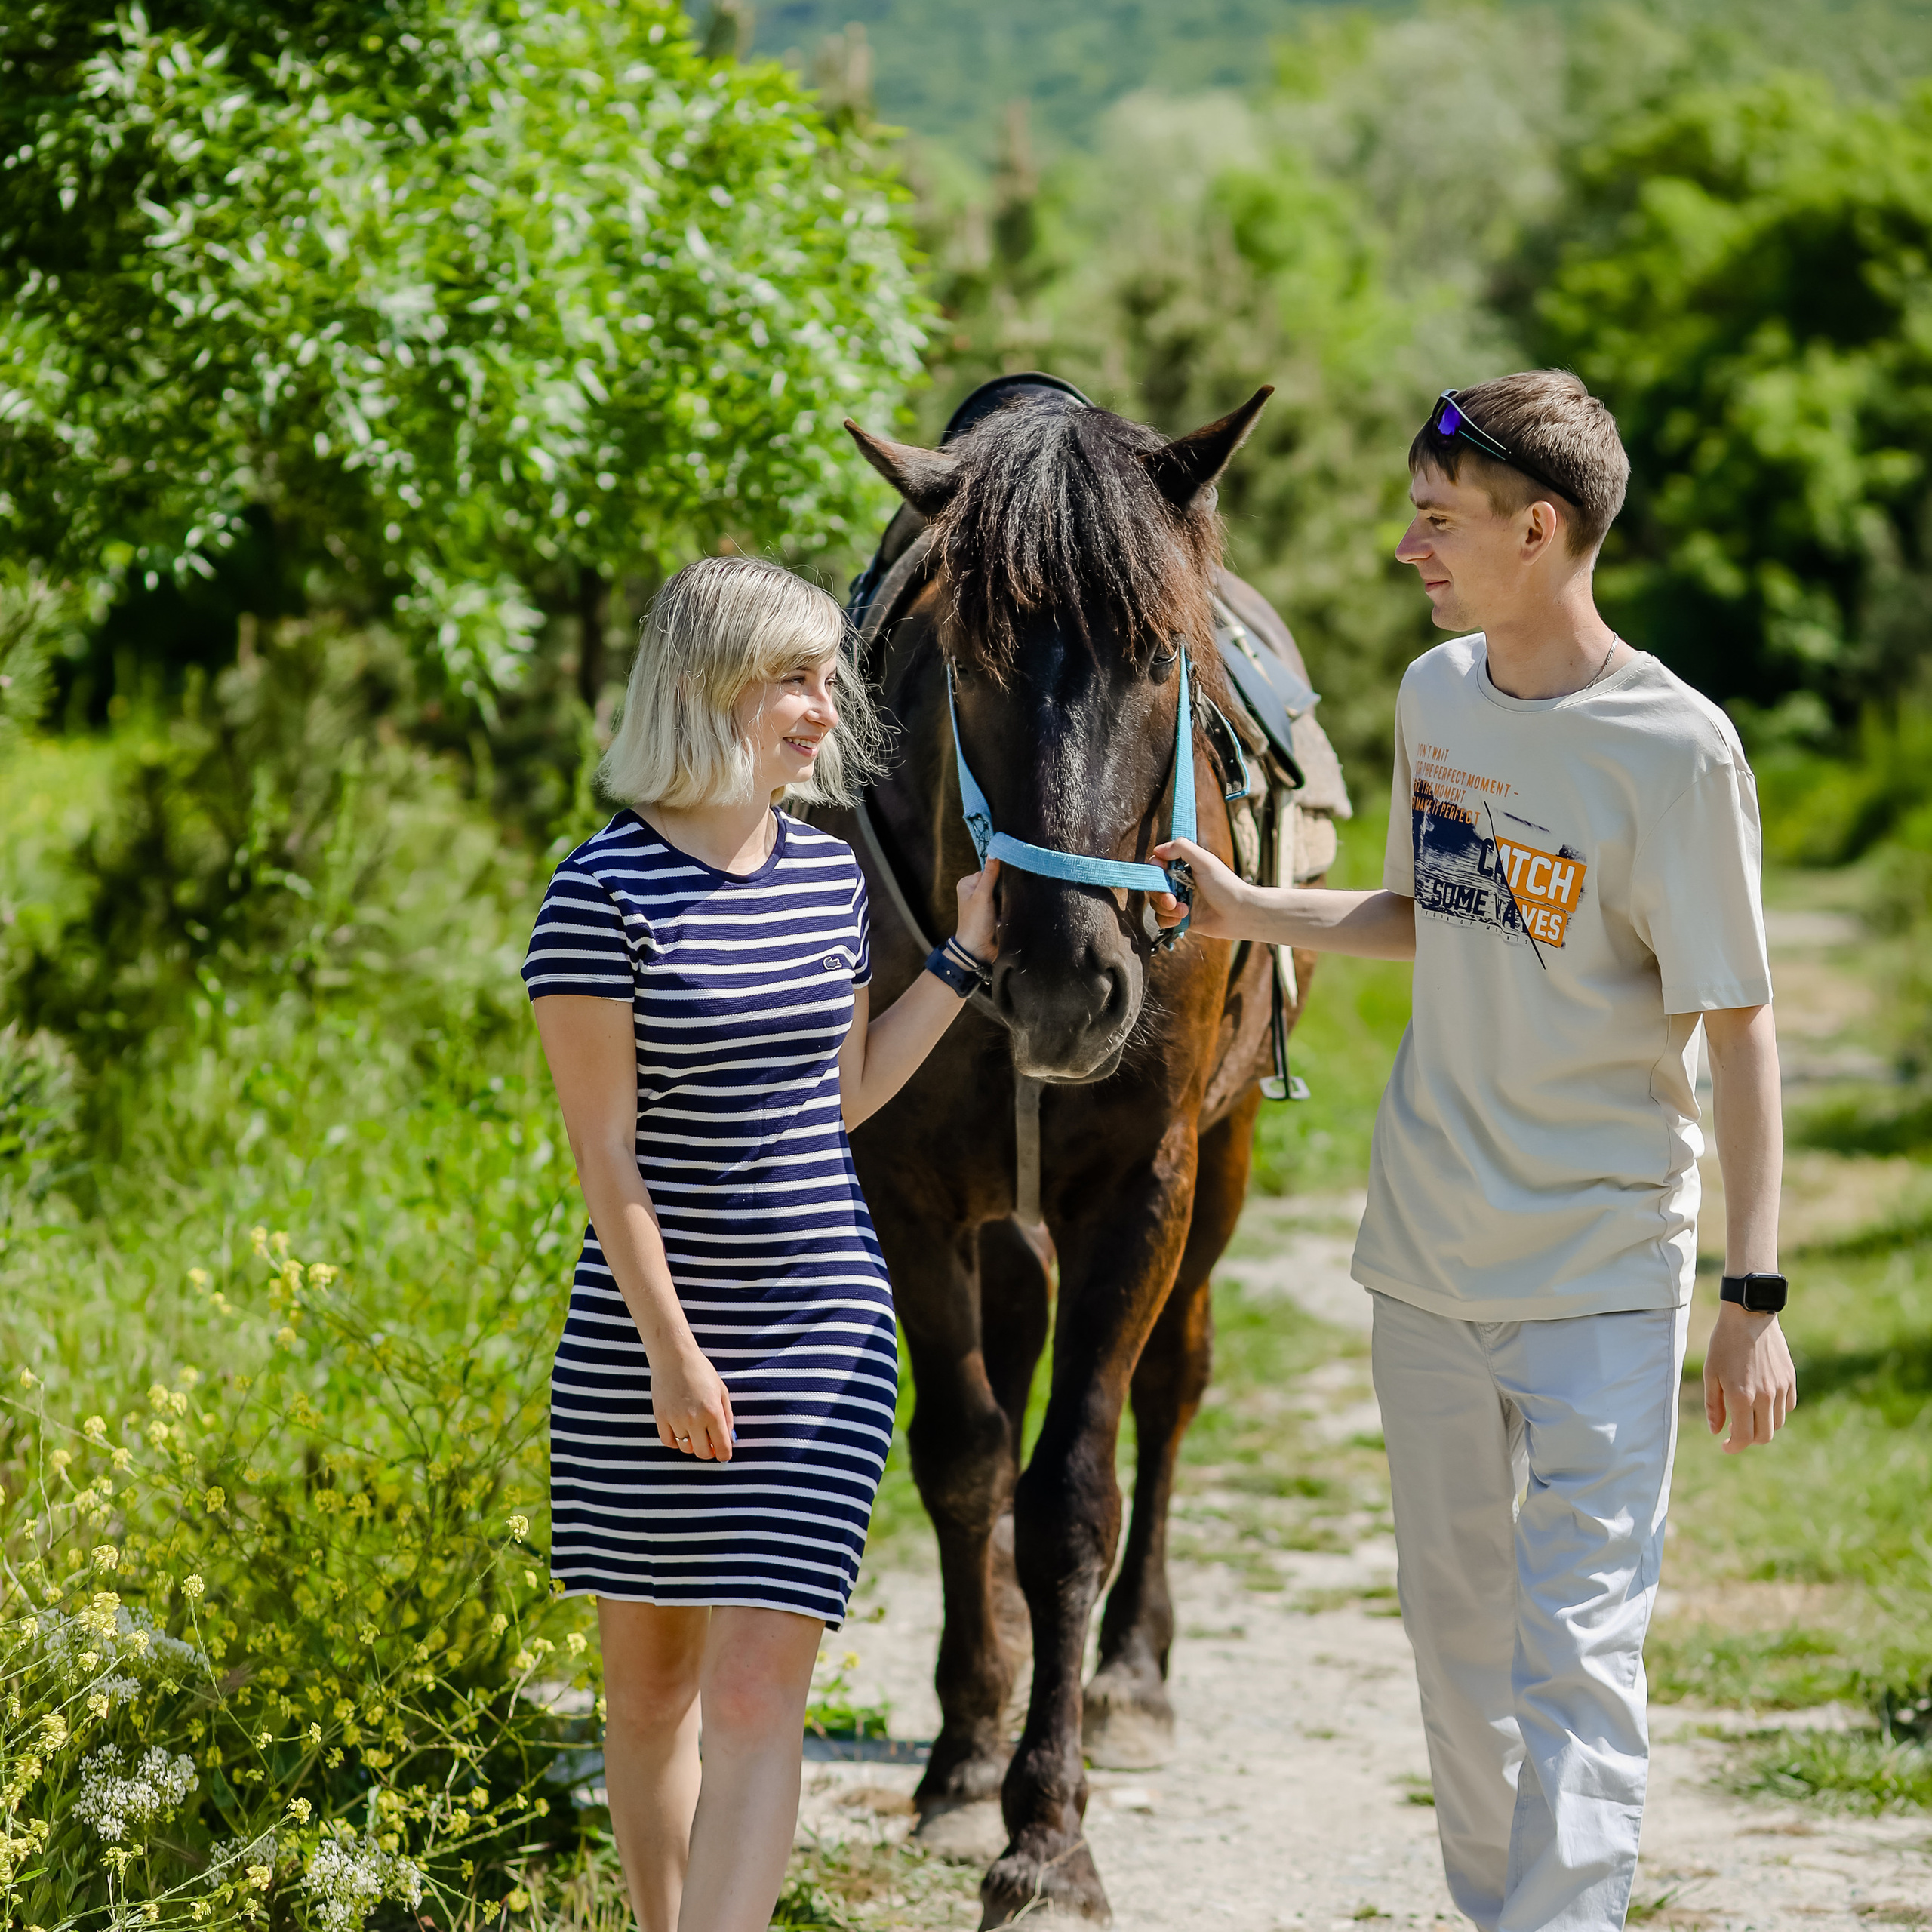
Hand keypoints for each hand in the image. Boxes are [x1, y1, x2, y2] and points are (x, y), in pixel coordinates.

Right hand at [650, 1345, 735, 1460]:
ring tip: (694, 1430)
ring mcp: (676, 1420)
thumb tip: (729, 1440)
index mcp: (713, 1413)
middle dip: (709, 1451)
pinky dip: (676, 1441)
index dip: (724, 1455)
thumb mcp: (722, 1391)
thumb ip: (727, 1417)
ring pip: (686, 1449)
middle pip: (703, 1453)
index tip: (723, 1453)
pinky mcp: (661, 1418)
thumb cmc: (701, 1371)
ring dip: (692, 1444)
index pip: (722, 1448)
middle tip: (709, 1441)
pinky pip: (669, 1442)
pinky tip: (680, 1429)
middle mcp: (694, 1420)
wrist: (674, 1357)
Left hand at [953, 855, 1000, 964]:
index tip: (1006, 883)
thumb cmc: (975, 923)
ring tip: (1005, 908)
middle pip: (997, 881)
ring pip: (1003, 892)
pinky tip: (1008, 913)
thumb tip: (995, 850)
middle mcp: (975, 891)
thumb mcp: (982, 895)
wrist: (978, 950)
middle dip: (1004, 888)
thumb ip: (990, 874)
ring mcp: (985, 902)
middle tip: (1005, 898)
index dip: (999, 875)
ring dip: (1007, 899)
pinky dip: (1008, 907)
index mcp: (968, 883)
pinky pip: (1005, 903)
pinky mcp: (994, 912)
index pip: (989, 870)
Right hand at [1148, 836, 1248, 938]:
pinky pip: (1163, 920)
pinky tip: (1182, 919)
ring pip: (1156, 904)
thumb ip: (1181, 848)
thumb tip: (1158, 850)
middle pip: (1154, 887)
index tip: (1160, 874)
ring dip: (1166, 909)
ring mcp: (1180, 901)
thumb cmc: (1225, 885)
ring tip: (1184, 911)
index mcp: (1185, 867)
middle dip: (1160, 895)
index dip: (1155, 870)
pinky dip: (1169, 920)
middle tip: (1172, 900)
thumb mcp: (1204, 860)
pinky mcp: (1181, 918)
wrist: (1239, 914)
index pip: (1158, 865)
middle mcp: (1180, 883)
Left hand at [1703, 1303, 1796, 1452]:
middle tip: (1735, 1429)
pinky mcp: (1791, 1380)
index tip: (1725, 1445)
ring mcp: (1781, 1389)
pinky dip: (1776, 1411)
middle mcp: (1765, 1397)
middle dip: (1749, 1439)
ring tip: (1747, 1412)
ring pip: (1778, 1423)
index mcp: (1742, 1397)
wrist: (1749, 1317)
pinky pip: (1788, 1407)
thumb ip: (1713, 1405)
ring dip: (1762, 1425)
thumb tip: (1716, 1431)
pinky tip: (1763, 1399)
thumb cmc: (1724, 1344)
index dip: (1734, 1447)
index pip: (1744, 1437)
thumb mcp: (1711, 1373)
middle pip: (1764, 1436)